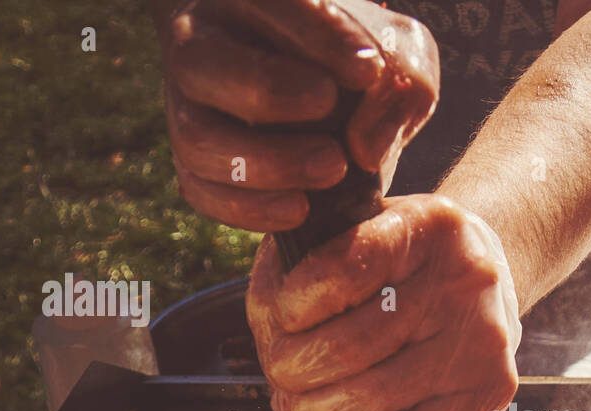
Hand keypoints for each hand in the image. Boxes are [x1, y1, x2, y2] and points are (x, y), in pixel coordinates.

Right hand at [160, 0, 437, 230]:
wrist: (337, 106)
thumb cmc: (364, 64)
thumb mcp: (399, 53)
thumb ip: (403, 78)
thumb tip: (364, 144)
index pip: (266, 2)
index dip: (316, 36)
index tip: (367, 71)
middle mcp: (201, 47)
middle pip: (199, 64)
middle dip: (268, 93)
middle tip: (330, 109)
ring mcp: (187, 108)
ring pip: (196, 137)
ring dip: (266, 162)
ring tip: (332, 167)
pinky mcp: (194, 164)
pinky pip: (200, 190)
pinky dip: (249, 208)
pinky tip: (300, 209)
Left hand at [247, 194, 521, 410]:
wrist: (492, 274)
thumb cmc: (410, 257)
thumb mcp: (368, 223)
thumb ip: (309, 258)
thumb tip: (270, 323)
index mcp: (431, 226)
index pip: (340, 271)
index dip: (289, 305)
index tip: (281, 317)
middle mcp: (466, 282)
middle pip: (346, 348)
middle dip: (289, 368)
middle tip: (279, 370)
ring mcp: (482, 344)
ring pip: (366, 401)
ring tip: (297, 402)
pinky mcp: (486, 395)